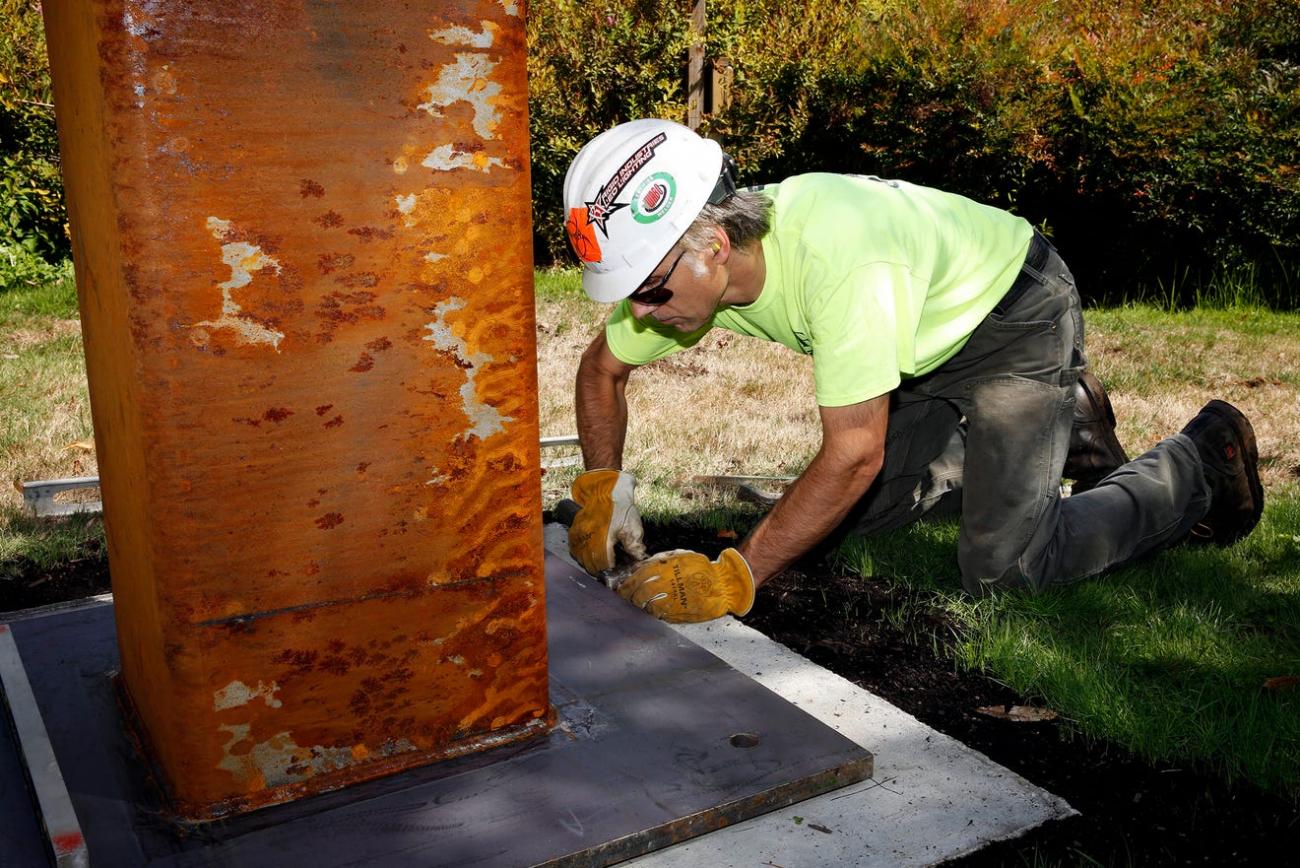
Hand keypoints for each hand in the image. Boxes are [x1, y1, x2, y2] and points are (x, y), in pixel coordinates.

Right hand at [567, 469, 645, 573]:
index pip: (603, 564)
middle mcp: (589, 538)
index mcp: (604, 539)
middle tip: (607, 568)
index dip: (610, 569)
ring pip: (579, 557)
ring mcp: (579, 533)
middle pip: (590, 564)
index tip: (615, 569)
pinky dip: (578, 553)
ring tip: (597, 562)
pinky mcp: (574, 528)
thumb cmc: (620, 507)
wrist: (606, 488)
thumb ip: (635, 546)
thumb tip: (639, 559)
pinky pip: (573, 547)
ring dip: (588, 562)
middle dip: (599, 569)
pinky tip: (586, 553)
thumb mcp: (633, 526)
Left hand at [617, 548, 754, 622]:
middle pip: (640, 593)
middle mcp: (668, 583)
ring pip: (648, 605)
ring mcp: (673, 599)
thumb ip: (659, 561)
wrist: (722, 584)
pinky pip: (660, 615)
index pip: (638, 577)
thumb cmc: (700, 568)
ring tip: (636, 606)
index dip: (627, 584)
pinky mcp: (680, 612)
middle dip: (629, 597)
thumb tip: (639, 568)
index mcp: (667, 567)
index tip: (621, 588)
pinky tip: (649, 612)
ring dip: (639, 607)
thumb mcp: (679, 556)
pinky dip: (652, 614)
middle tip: (624, 599)